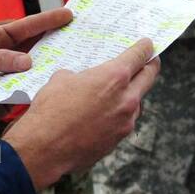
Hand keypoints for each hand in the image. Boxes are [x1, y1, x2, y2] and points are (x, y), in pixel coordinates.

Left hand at [0, 8, 73, 88]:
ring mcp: (12, 74)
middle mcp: (10, 56)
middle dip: (57, 41)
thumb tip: (27, 62)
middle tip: (80, 36)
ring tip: (75, 60)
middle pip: (38, 46)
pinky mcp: (12, 94)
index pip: (27, 27)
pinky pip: (30, 90)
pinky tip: (56, 86)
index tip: (67, 14)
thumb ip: (0, 59)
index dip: (48, 20)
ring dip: (53, 66)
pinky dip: (41, 89)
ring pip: (38, 68)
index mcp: (0, 40)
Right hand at [5, 39, 159, 189]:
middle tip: (149, 62)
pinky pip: (123, 122)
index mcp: (115, 77)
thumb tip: (82, 80)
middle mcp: (127, 99)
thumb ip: (82, 76)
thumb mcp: (62, 79)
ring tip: (118, 93)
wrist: (44, 148)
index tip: (148, 45)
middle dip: (150, 67)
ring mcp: (125, 121)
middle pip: (149, 77)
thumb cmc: (51, 110)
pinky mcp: (118, 139)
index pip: (140, 56)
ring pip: (136, 102)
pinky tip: (102, 116)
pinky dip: (117, 116)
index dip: (145, 48)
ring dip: (131, 95)